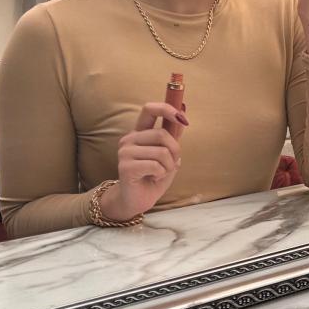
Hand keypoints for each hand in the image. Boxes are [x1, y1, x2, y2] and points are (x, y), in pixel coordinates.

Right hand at [103, 101, 188, 221]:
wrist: (137, 200)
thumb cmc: (153, 176)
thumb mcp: (168, 154)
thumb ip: (173, 135)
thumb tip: (183, 113)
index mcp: (140, 133)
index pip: (149, 109)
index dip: (167, 109)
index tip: (182, 118)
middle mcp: (130, 139)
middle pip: (162, 134)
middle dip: (175, 151)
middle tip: (171, 164)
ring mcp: (125, 152)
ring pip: (161, 152)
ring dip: (169, 166)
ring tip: (160, 173)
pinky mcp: (125, 166)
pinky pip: (155, 165)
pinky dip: (162, 174)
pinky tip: (154, 178)